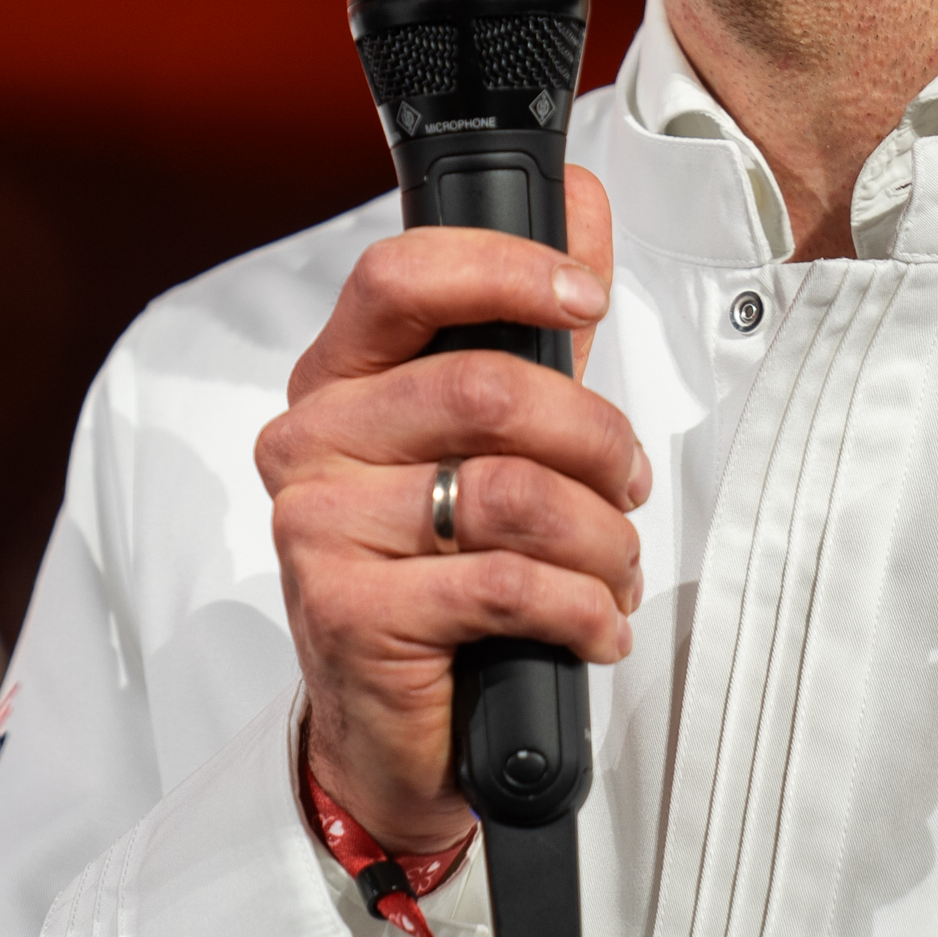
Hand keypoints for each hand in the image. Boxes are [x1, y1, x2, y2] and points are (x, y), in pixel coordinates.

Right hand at [254, 165, 646, 852]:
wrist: (395, 734)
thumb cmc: (444, 576)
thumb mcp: (494, 437)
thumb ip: (535, 324)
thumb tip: (584, 202)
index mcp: (339, 380)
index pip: (402, 276)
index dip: (507, 270)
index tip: (584, 298)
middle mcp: (310, 442)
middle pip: (487, 389)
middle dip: (598, 442)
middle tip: (627, 488)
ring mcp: (317, 528)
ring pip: (511, 494)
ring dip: (602, 541)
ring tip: (611, 571)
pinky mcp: (347, 612)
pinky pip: (506, 583)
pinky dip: (582, 608)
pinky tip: (592, 627)